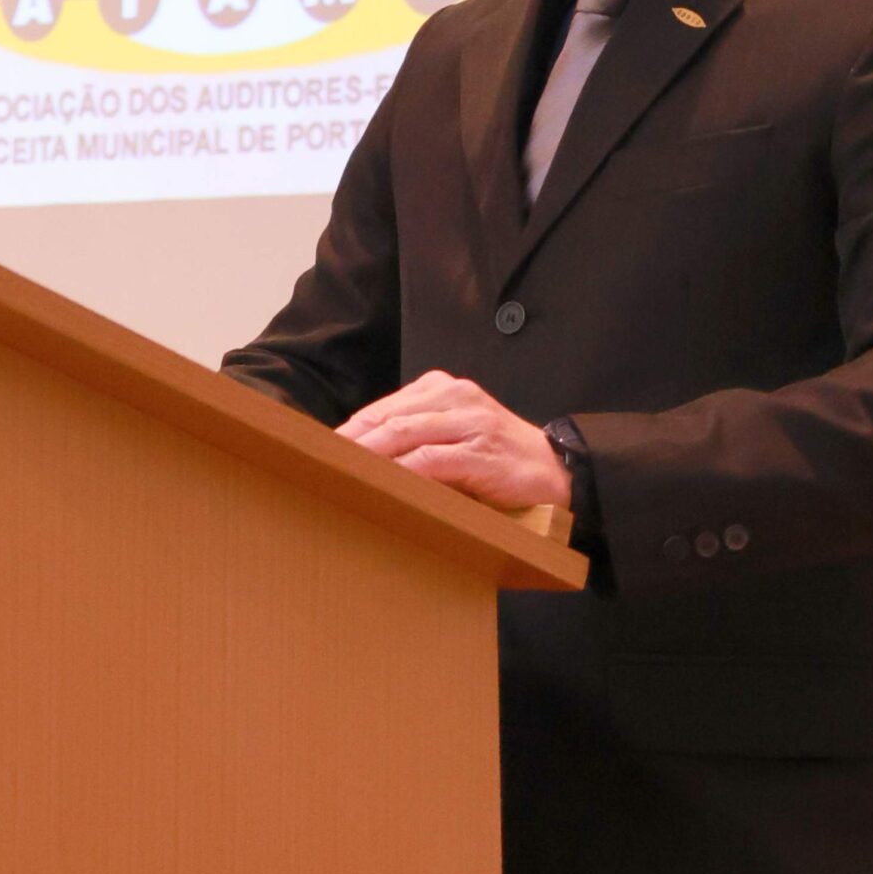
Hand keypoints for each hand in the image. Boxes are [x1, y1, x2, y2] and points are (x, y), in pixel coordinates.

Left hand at [338, 373, 570, 510]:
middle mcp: (455, 396)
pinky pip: (431, 460)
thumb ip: (415, 439)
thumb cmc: (497, 459)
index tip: (315, 453)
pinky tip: (379, 485)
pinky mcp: (481, 451)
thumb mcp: (454, 437)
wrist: (559, 469)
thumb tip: (359, 461)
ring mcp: (469, 421)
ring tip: (336, 474)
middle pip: (385, 418)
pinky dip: (401, 473)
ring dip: (366, 456)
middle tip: (313, 465)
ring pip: (403, 434)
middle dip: (347, 444)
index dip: (346, 432)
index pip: (382, 409)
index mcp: (442, 388)